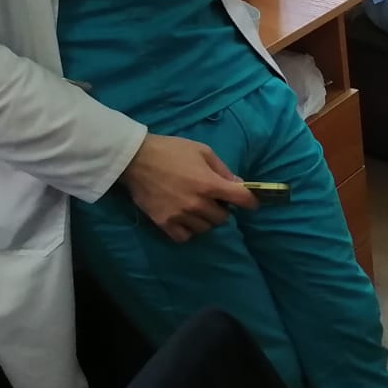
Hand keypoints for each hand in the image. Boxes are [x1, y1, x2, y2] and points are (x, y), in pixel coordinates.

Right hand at [120, 133, 255, 241]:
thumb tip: (239, 183)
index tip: (251, 203)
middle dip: (222, 209)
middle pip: (222, 218)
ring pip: (204, 228)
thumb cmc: (172, 151)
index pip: (241, 200)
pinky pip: (184, 237)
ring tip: (198, 209)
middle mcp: (197, 204)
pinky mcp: (164, 223)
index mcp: (209, 184)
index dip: (251, 202)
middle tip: (214, 200)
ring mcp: (180, 215)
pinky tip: (186, 219)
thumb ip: (222, 169)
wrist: (136, 159)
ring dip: (206, 220)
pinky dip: (188, 231)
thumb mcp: (203, 151)